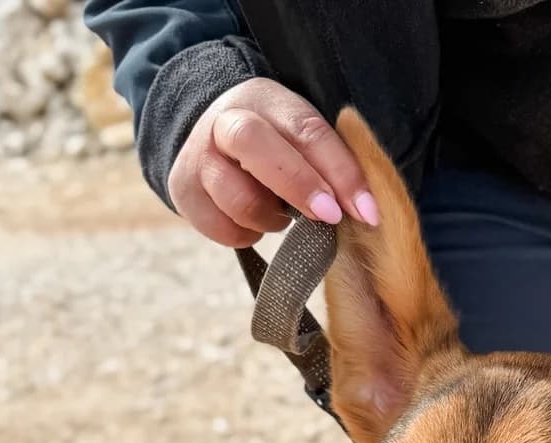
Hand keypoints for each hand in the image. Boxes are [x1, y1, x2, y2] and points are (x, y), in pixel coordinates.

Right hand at [168, 78, 377, 247]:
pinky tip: (253, 222)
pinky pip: (222, 228)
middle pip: (256, 146)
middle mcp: (227, 121)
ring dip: (270, 218)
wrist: (209, 140)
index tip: (367, 211)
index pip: (308, 130)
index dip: (340, 172)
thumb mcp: (302, 142)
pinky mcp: (183, 190)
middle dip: (298, 185)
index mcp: (267, 101)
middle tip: (329, 217)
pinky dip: (246, 234)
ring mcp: (199, 156)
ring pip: (237, 197)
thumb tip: (367, 212)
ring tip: (280, 216)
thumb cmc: (274, 148)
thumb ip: (330, 166)